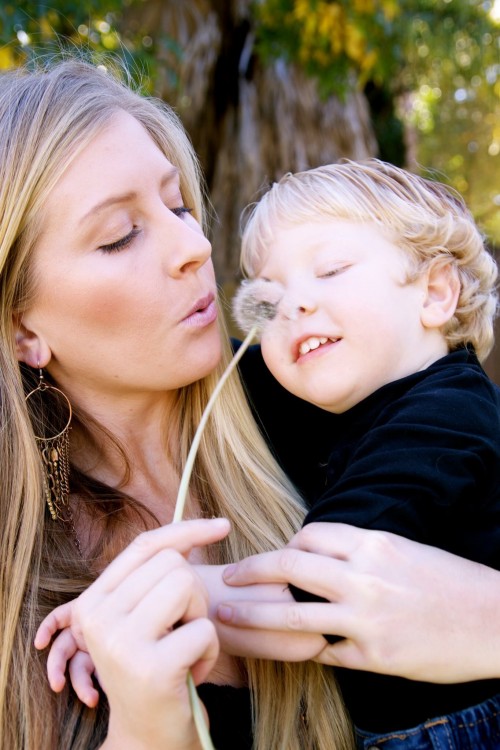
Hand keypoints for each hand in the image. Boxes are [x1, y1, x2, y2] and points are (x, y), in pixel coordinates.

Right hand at [39, 518, 229, 749]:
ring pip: (188, 587)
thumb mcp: (146, 617)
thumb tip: (208, 525)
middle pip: (172, 564)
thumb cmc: (156, 666)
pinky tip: (190, 673)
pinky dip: (208, 652)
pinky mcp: (151, 668)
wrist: (147, 737)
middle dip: (192, 594)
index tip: (222, 526)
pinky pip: (204, 629)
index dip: (186, 529)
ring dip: (200, 618)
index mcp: (92, 601)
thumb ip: (158, 574)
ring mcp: (121, 643)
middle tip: (179, 631)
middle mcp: (97, 618)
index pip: (145, 546)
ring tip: (183, 648)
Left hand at [219, 522, 499, 682]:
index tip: (274, 557)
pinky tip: (291, 652)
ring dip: (253, 618)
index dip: (285, 545)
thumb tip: (319, 555)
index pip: (309, 535)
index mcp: (373, 544)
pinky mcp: (374, 656)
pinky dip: (306, 652)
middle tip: (226, 579)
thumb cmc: (449, 581)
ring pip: (291, 617)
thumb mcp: (403, 549)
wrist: (493, 620)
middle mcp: (364, 577)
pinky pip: (325, 653)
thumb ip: (360, 551)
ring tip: (228, 618)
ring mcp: (367, 619)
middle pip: (288, 566)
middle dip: (250, 571)